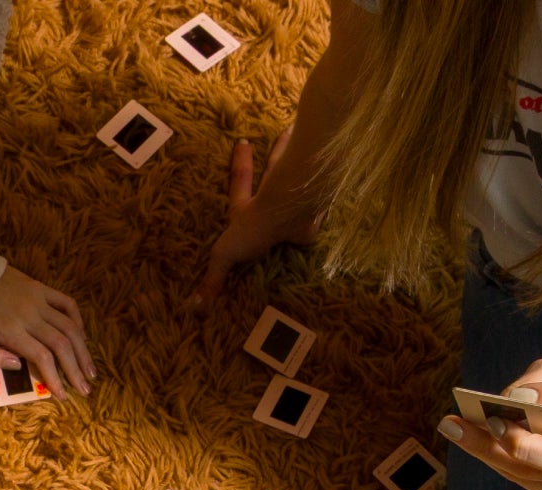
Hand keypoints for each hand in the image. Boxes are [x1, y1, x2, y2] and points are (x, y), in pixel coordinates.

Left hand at [0, 265, 92, 396]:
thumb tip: (17, 366)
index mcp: (13, 331)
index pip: (42, 357)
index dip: (56, 378)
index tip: (64, 396)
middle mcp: (31, 316)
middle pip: (62, 345)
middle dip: (76, 370)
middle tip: (86, 390)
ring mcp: (40, 300)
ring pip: (70, 327)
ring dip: (83, 351)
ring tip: (90, 371)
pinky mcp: (42, 289)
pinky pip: (67, 303)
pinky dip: (78, 320)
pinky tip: (82, 337)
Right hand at [193, 130, 317, 305]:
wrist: (290, 211)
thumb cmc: (256, 226)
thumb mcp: (227, 254)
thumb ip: (215, 278)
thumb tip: (197, 308)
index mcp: (252, 208)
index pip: (241, 182)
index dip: (240, 164)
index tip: (242, 141)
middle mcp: (276, 196)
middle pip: (278, 166)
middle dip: (280, 149)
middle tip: (287, 129)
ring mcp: (300, 196)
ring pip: (304, 169)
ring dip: (308, 153)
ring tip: (317, 138)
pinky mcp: (321, 201)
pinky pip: (326, 188)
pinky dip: (332, 178)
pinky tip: (344, 173)